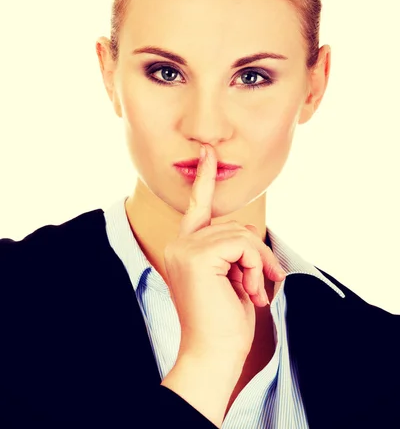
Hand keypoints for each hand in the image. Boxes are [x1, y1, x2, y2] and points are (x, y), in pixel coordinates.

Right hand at [164, 143, 285, 363]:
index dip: (204, 179)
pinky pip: (242, 244)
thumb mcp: (232, 276)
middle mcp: (179, 243)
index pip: (197, 206)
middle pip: (232, 225)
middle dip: (257, 252)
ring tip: (256, 291)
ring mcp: (185, 248)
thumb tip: (250, 233)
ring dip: (258, 263)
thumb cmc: (225, 321)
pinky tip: (250, 291)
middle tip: (268, 281)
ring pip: (241, 234)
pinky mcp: (197, 256)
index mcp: (185, 247)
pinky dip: (255, 265)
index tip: (208, 153)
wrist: (214, 354)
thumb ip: (232, 249)